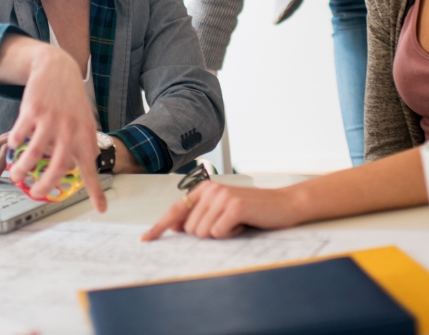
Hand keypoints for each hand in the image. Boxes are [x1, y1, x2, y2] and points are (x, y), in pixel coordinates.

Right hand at [6, 44, 105, 211]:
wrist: (57, 68)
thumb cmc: (71, 99)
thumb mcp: (84, 120)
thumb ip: (83, 143)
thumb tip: (84, 165)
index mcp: (84, 135)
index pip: (92, 168)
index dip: (96, 191)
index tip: (101, 210)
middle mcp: (69, 129)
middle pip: (57, 167)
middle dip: (44, 186)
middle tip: (36, 193)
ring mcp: (51, 119)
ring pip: (34, 153)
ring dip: (22, 168)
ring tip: (17, 175)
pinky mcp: (33, 110)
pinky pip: (20, 134)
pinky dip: (15, 143)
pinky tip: (14, 145)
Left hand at [142, 182, 300, 240]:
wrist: (283, 205)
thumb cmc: (252, 211)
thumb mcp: (222, 211)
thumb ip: (200, 216)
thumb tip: (176, 227)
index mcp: (204, 189)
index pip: (176, 210)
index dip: (159, 226)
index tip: (145, 239)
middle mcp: (211, 189)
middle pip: (191, 229)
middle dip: (208, 233)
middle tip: (229, 224)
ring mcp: (222, 196)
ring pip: (203, 232)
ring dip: (221, 234)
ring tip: (237, 223)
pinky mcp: (234, 206)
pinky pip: (218, 233)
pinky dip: (231, 235)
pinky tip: (242, 224)